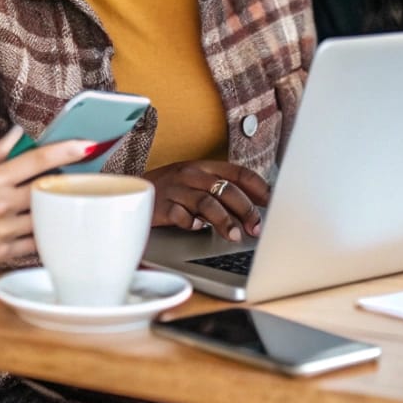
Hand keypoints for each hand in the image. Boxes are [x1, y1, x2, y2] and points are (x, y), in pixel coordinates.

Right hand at [0, 126, 92, 274]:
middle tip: (79, 176)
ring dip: (57, 208)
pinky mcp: (4, 252)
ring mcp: (5, 229)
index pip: (37, 160)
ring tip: (62, 201)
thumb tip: (17, 133)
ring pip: (46, 217)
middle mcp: (3, 203)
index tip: (88, 145)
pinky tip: (48, 228)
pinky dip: (45, 235)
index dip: (66, 150)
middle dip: (68, 180)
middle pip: (49, 188)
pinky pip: (36, 244)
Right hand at [145, 160, 269, 241]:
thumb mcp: (194, 182)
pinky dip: (192, 224)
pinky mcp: (160, 205)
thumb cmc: (169, 189)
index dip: (258, 187)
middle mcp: (191, 174)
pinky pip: (181, 215)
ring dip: (224, 221)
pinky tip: (199, 229)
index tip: (273, 202)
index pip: (238, 172)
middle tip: (256, 227)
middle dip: (245, 209)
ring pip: (207, 202)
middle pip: (226, 189)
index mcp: (203, 166)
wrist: (129, 189)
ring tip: (234, 236)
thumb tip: (252, 208)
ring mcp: (175, 189)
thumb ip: (219, 190)